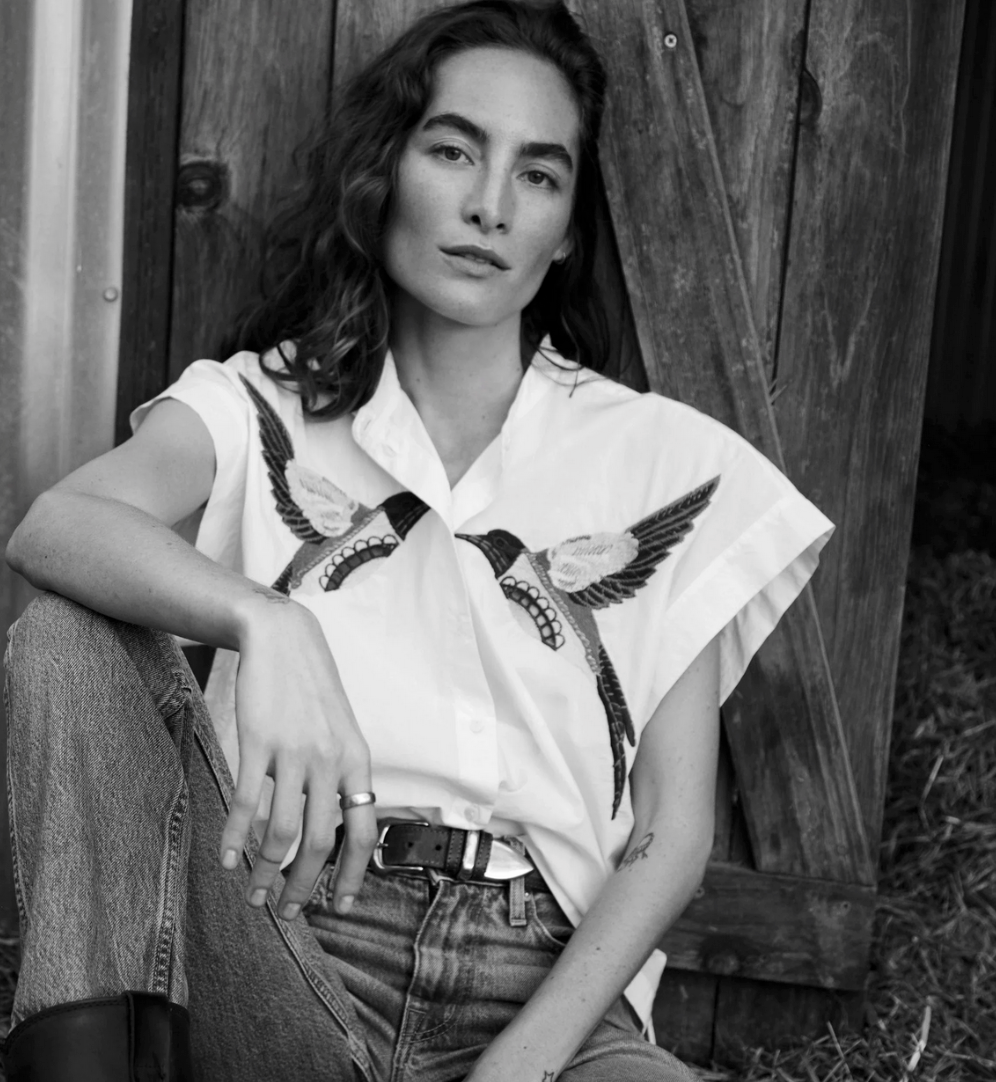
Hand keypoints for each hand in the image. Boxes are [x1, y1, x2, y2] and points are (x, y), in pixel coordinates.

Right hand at [219, 590, 376, 918]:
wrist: (284, 639)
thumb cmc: (312, 690)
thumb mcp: (343, 730)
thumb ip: (344, 774)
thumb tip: (340, 825)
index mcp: (357, 761)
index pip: (364, 831)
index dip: (355, 875)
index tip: (343, 905)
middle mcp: (330, 760)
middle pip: (320, 842)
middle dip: (304, 887)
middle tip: (288, 912)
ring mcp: (294, 751)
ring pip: (281, 830)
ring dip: (266, 872)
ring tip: (254, 893)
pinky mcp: (258, 741)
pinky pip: (245, 802)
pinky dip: (235, 838)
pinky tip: (227, 858)